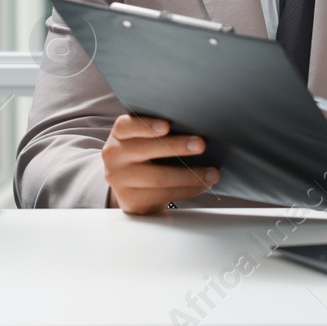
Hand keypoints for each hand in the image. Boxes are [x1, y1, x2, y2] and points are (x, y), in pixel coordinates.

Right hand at [102, 114, 218, 214]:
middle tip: (201, 145)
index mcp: (119, 134)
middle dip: (177, 147)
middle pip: (146, 150)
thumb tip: (196, 129)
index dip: (147, 125)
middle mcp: (114, 155)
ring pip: (158, 177)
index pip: (127, 126)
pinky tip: (202, 185)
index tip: (167, 126)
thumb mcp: (145, 139)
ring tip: (212, 173)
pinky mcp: (130, 200)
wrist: (132, 187)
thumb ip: (160, 132)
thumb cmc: (147, 155)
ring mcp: (120, 180)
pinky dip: (188, 190)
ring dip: (190, 175)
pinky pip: (163, 194)